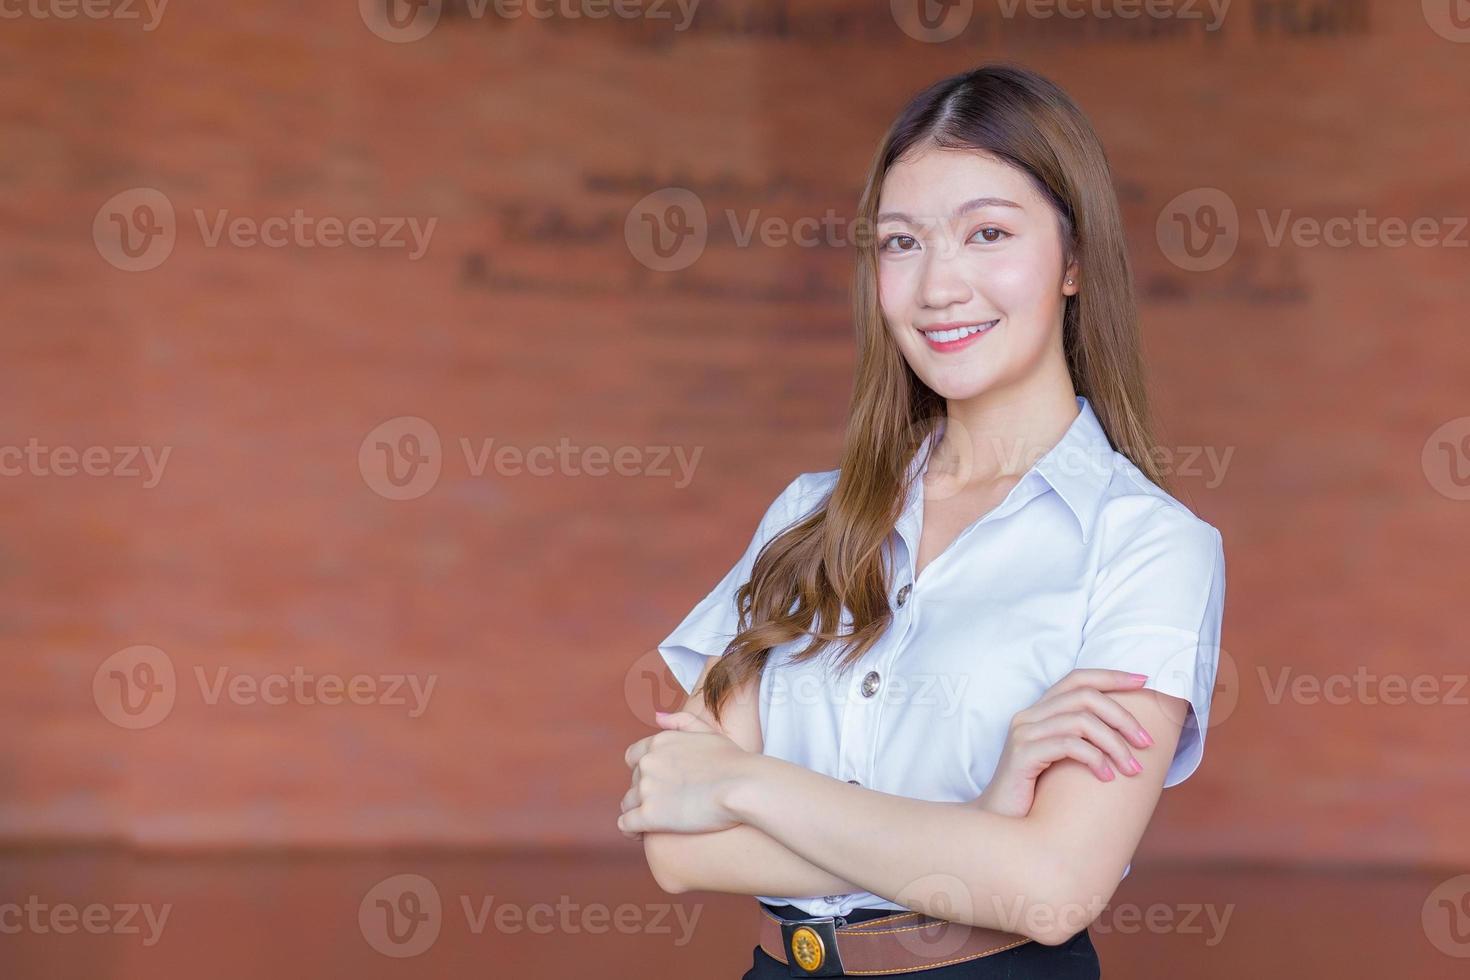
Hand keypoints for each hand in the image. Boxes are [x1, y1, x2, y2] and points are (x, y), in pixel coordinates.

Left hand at [619, 711, 749, 835]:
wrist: (744, 786)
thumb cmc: (733, 762)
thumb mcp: (708, 731)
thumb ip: (681, 720)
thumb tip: (656, 717)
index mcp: (659, 742)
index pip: (633, 757)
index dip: (645, 772)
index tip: (659, 784)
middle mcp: (647, 763)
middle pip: (633, 781)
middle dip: (646, 792)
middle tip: (669, 805)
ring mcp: (646, 789)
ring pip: (627, 803)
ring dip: (638, 812)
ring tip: (655, 824)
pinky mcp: (649, 815)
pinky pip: (625, 825)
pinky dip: (631, 831)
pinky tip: (643, 836)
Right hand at [976, 669, 1155, 818]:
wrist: (1001, 826)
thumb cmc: (1037, 797)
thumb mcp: (1063, 762)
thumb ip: (1084, 741)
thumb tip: (1131, 735)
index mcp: (1039, 712)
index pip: (1077, 679)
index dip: (1112, 676)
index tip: (1144, 681)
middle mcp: (1028, 716)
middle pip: (1085, 696)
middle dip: (1122, 717)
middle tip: (1147, 743)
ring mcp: (1023, 733)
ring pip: (1081, 721)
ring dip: (1115, 744)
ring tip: (1132, 769)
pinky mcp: (1022, 755)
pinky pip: (1068, 745)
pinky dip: (1095, 759)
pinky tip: (1107, 778)